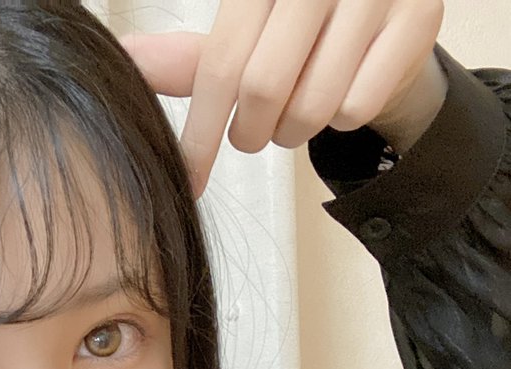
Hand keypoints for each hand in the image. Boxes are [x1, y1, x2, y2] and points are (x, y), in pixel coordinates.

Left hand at [121, 0, 445, 195]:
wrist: (386, 16)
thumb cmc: (301, 31)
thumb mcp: (245, 35)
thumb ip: (192, 58)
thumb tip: (125, 62)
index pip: (220, 64)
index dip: (201, 131)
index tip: (189, 177)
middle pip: (264, 88)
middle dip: (252, 132)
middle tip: (253, 134)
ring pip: (313, 104)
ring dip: (295, 129)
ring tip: (296, 111)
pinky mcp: (418, 17)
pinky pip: (358, 106)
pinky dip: (342, 119)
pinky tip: (342, 94)